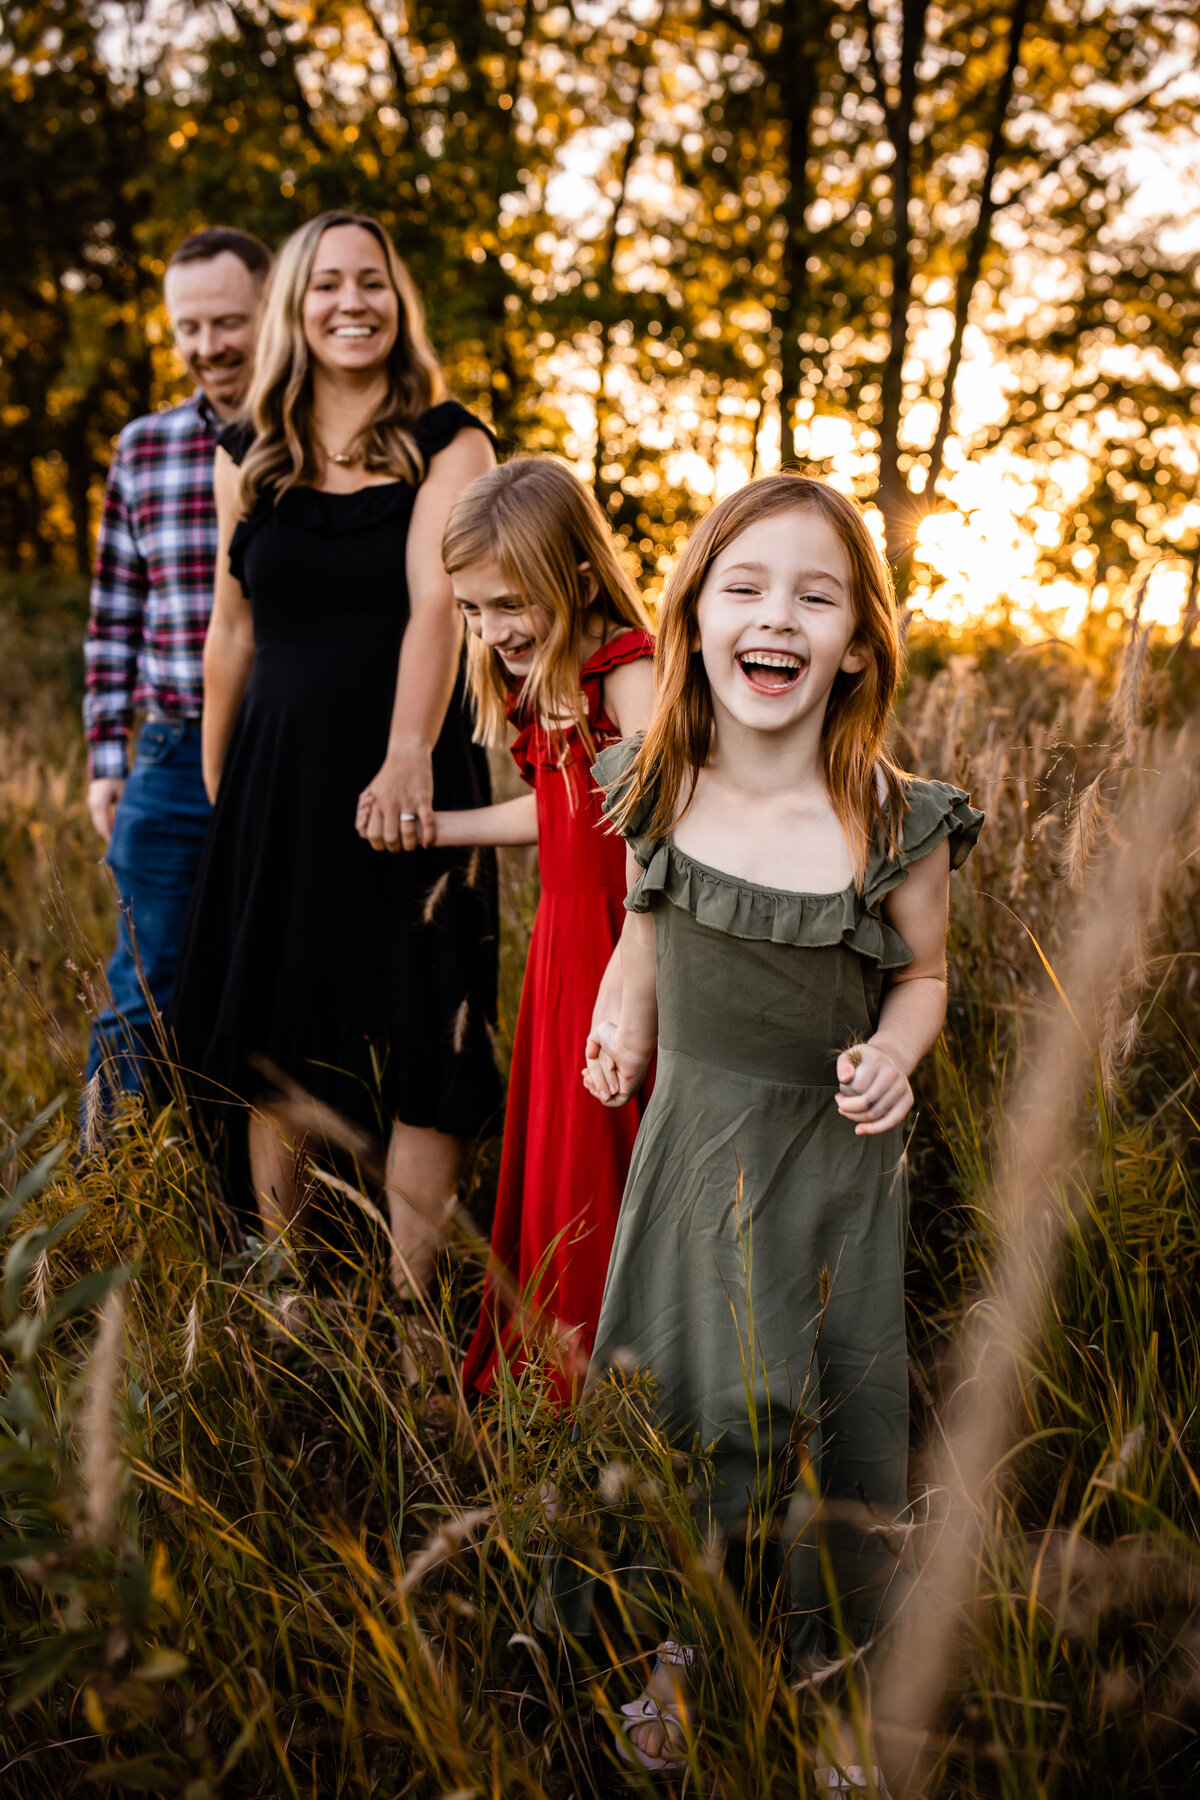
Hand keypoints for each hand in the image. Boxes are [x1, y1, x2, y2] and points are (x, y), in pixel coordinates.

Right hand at [88, 777, 125, 842]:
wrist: (106, 766)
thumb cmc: (117, 778)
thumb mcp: (124, 792)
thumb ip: (124, 807)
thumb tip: (129, 822)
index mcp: (99, 804)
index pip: (105, 825)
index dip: (111, 836)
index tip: (119, 845)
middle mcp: (93, 806)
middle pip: (100, 827)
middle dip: (109, 837)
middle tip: (120, 847)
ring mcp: (92, 805)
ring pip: (99, 823)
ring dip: (107, 832)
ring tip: (118, 841)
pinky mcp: (94, 804)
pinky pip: (100, 818)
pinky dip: (106, 825)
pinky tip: (115, 830)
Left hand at [356, 736, 434, 851]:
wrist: (407, 754)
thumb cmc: (389, 775)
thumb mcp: (373, 790)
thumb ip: (366, 810)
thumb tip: (363, 832)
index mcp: (376, 803)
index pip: (373, 834)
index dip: (379, 845)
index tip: (385, 844)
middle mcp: (390, 803)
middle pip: (390, 837)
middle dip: (395, 847)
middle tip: (399, 846)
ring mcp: (408, 801)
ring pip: (409, 833)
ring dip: (411, 845)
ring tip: (414, 845)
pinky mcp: (424, 799)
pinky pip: (428, 823)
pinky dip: (428, 837)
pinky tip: (428, 843)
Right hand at [583, 1019, 650, 1107]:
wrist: (628, 1042)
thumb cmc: (616, 1036)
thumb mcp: (599, 1035)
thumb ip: (592, 1043)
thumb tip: (591, 1056)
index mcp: (619, 1068)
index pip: (603, 1080)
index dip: (591, 1079)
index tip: (585, 1072)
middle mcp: (623, 1079)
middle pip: (602, 1088)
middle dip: (591, 1082)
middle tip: (586, 1075)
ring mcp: (626, 1086)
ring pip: (605, 1095)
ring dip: (594, 1088)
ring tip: (589, 1078)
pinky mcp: (628, 1093)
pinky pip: (612, 1102)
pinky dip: (600, 1095)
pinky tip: (595, 1084)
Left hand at [835, 1043, 912, 1135]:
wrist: (888, 1060)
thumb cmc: (863, 1062)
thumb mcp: (849, 1057)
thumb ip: (843, 1066)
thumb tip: (845, 1079)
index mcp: (877, 1061)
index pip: (857, 1086)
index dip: (844, 1093)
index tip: (839, 1093)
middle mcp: (893, 1073)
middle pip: (867, 1102)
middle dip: (848, 1108)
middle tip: (840, 1105)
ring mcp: (903, 1087)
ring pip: (875, 1114)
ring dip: (856, 1117)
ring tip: (847, 1111)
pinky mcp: (908, 1100)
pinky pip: (891, 1121)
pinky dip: (874, 1129)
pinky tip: (859, 1130)